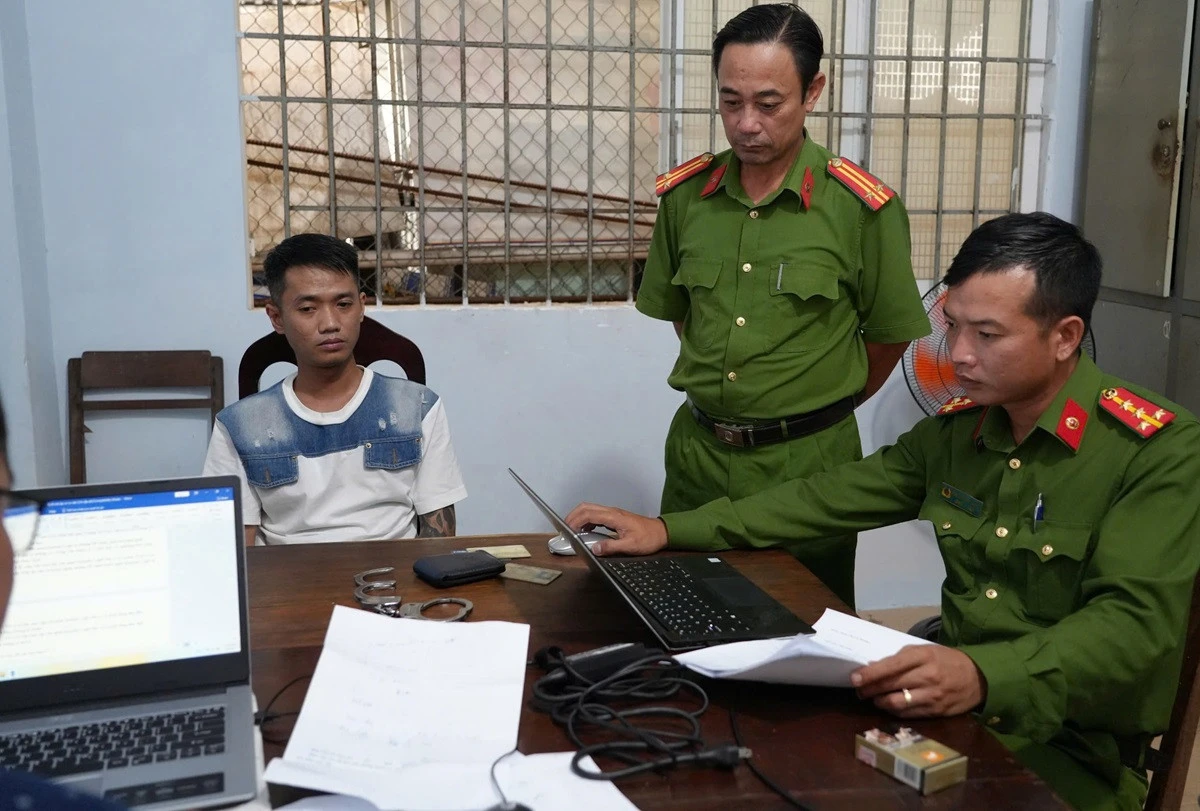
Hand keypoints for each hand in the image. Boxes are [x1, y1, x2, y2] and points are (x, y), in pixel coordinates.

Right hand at [563, 503, 668, 555]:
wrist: (661, 532)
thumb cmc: (648, 538)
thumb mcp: (630, 546)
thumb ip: (611, 547)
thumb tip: (594, 549)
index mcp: (614, 517)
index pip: (589, 514)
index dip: (575, 520)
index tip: (567, 529)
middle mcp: (612, 512)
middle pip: (586, 507)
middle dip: (572, 516)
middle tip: (564, 528)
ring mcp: (613, 514)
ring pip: (590, 509)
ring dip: (578, 517)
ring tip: (571, 530)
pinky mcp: (614, 517)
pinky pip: (596, 514)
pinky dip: (586, 520)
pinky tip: (585, 530)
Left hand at [850, 645, 985, 717]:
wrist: (978, 677)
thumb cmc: (946, 660)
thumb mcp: (925, 650)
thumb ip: (901, 658)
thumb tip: (873, 667)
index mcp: (923, 656)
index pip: (891, 665)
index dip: (870, 673)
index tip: (854, 677)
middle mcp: (927, 676)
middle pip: (891, 685)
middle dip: (869, 689)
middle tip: (858, 690)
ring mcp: (932, 695)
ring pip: (897, 703)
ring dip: (880, 702)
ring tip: (873, 698)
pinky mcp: (936, 711)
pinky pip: (908, 714)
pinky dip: (894, 710)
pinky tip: (888, 706)